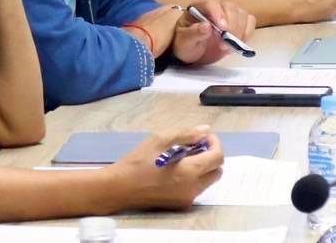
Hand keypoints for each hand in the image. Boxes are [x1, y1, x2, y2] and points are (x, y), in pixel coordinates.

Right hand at [108, 125, 223, 209]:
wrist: (117, 189)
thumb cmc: (137, 163)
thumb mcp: (161, 139)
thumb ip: (187, 134)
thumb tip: (206, 130)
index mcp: (190, 172)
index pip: (218, 157)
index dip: (215, 144)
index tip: (204, 137)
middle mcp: (192, 188)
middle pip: (217, 171)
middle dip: (212, 156)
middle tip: (196, 146)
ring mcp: (186, 199)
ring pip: (207, 181)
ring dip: (203, 168)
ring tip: (185, 157)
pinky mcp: (178, 205)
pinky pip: (195, 189)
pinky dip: (194, 178)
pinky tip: (178, 169)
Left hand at [173, 0, 254, 64]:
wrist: (194, 51)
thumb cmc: (186, 44)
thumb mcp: (184, 42)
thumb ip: (193, 34)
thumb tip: (206, 26)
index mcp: (199, 7)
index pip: (211, 4)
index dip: (218, 14)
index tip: (222, 28)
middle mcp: (216, 7)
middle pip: (230, 7)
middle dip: (231, 25)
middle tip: (225, 44)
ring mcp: (229, 14)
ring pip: (241, 14)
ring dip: (239, 31)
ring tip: (228, 47)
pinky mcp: (239, 22)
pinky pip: (250, 21)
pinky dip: (247, 32)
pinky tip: (238, 43)